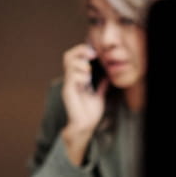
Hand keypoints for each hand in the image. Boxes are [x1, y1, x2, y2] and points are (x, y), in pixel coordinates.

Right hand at [59, 43, 106, 165]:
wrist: (85, 126)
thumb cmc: (89, 113)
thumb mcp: (98, 95)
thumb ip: (101, 85)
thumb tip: (107, 76)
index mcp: (77, 78)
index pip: (73, 57)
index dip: (82, 51)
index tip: (95, 53)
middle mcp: (71, 79)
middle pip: (68, 56)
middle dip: (80, 51)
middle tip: (92, 55)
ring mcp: (68, 85)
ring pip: (69, 64)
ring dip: (81, 64)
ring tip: (89, 73)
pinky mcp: (68, 92)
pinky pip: (71, 77)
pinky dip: (80, 76)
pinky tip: (86, 82)